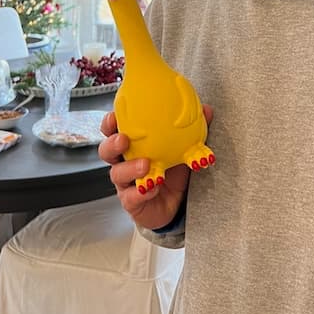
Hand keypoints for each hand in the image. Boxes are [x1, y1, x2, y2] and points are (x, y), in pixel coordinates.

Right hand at [98, 106, 213, 230]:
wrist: (177, 203)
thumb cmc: (173, 170)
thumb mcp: (183, 147)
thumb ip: (192, 129)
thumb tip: (206, 110)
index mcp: (133, 144)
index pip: (113, 130)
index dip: (109, 123)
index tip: (114, 116)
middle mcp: (125, 162)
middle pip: (106, 151)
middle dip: (112, 144)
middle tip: (124, 139)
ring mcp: (127, 183)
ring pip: (117, 174)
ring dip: (129, 167)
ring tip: (146, 164)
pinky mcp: (133, 202)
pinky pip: (131, 197)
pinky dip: (141, 191)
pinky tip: (152, 187)